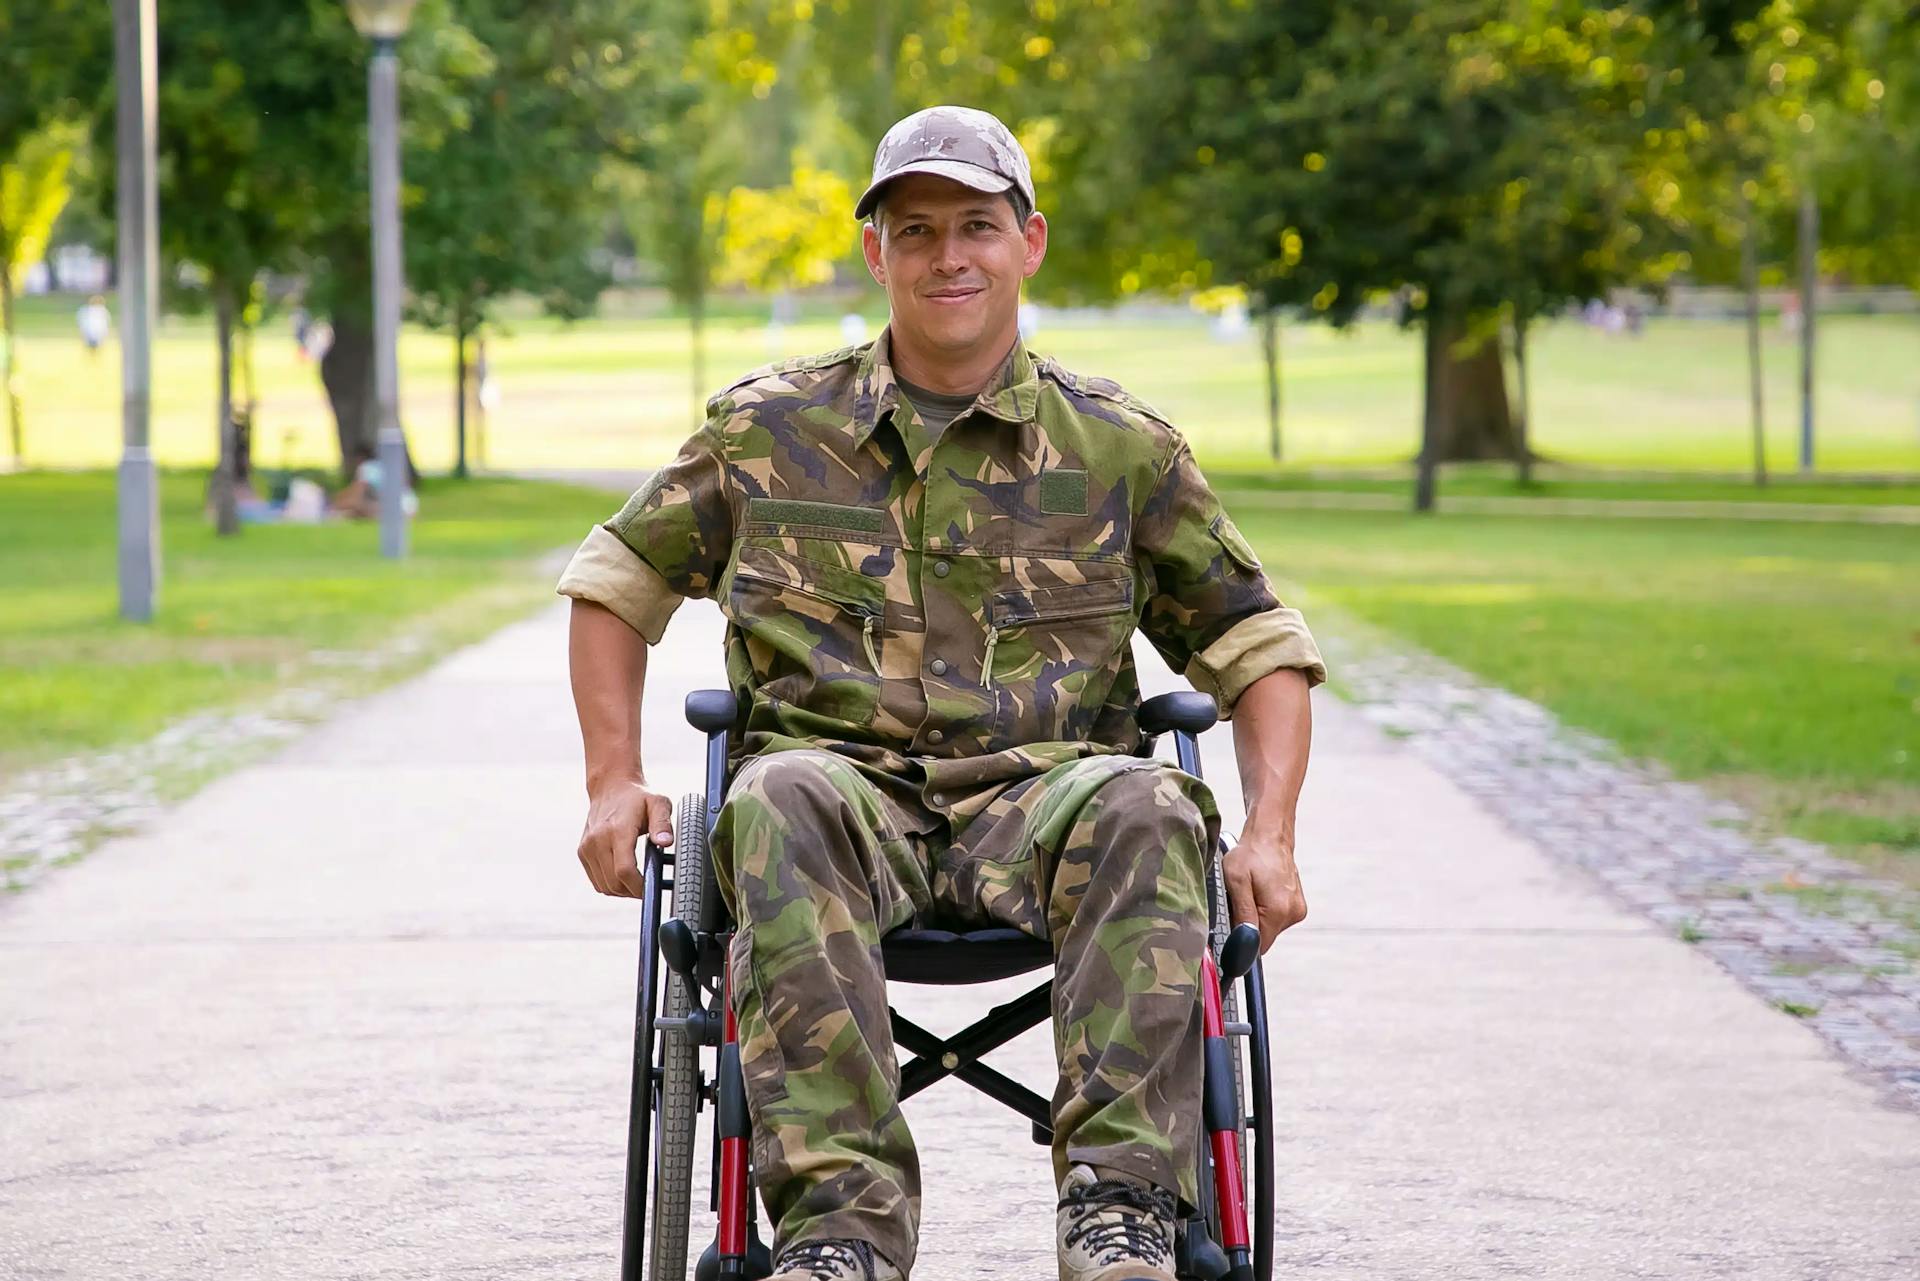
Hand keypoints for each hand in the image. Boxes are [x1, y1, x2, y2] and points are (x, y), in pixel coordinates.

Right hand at [577, 780, 673, 897]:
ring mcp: (587, 847)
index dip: (639, 886)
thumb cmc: (638, 797)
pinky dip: (610, 885)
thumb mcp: (658, 803)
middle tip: (648, 887)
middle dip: (633, 891)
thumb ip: (663, 824)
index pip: (624, 870)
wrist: (611, 787)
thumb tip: (666, 842)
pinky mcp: (582, 852)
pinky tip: (624, 876)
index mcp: (617, 830)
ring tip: (637, 882)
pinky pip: (596, 880)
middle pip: (614, 882)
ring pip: (604, 886)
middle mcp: (598, 840)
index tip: (652, 888)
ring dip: (622, 890)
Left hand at [1222, 826, 1305, 953]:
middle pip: (1263, 938)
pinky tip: (1261, 892)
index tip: (1231, 926)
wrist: (1270, 836)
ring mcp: (1297, 910)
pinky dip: (1265, 911)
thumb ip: (1242, 913)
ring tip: (1251, 892)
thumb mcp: (1236, 881)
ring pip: (1269, 929)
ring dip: (1256, 917)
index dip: (1241, 941)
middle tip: (1239, 901)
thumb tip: (1244, 941)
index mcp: (1278, 910)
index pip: (1258, 946)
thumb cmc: (1250, 854)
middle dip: (1248, 926)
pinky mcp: (1297, 906)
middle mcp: (1293, 914)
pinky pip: (1276, 919)